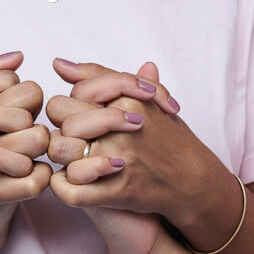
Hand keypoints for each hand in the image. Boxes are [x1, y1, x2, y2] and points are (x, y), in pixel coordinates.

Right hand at [0, 45, 50, 235]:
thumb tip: (16, 57)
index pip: (12, 79)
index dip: (14, 91)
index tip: (5, 106)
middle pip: (30, 103)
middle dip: (27, 113)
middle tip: (15, 129)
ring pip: (38, 139)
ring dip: (35, 145)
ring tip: (22, 150)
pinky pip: (35, 181)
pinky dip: (39, 177)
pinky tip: (26, 173)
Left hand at [47, 60, 222, 219]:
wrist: (194, 181)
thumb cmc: (167, 138)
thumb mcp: (144, 99)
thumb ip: (103, 77)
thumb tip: (59, 63)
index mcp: (129, 99)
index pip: (78, 91)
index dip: (76, 105)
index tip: (88, 118)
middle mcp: (122, 125)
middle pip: (61, 116)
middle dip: (65, 127)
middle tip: (80, 139)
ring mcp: (119, 156)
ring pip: (59, 148)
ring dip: (62, 155)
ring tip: (77, 159)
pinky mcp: (117, 190)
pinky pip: (71, 190)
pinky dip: (64, 188)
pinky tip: (75, 183)